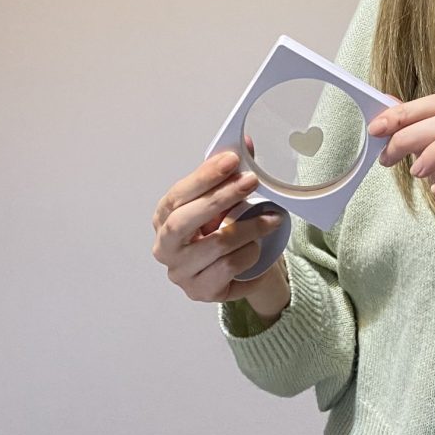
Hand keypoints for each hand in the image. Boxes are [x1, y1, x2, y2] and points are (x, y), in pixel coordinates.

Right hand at [151, 150, 290, 315]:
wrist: (233, 271)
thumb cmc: (220, 228)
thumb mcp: (222, 200)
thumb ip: (229, 173)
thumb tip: (247, 142)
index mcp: (163, 217)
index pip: (178, 194)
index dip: (204, 176)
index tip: (232, 160)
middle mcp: (164, 246)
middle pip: (185, 221)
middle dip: (220, 198)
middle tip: (252, 181)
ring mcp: (180, 272)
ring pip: (216, 247)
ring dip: (249, 229)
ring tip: (271, 220)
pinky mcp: (200, 292)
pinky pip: (230, 271)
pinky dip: (250, 255)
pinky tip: (260, 248)